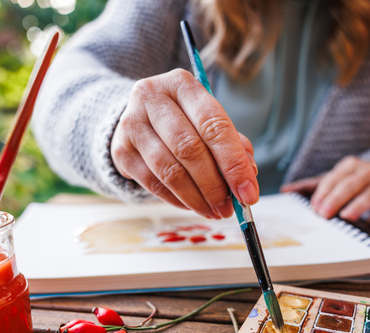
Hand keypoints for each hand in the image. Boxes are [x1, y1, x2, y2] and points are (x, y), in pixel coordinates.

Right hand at [111, 69, 258, 218]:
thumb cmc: (182, 120)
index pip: (213, 125)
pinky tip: (192, 205)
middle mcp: (152, 98)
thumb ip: (232, 144)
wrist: (138, 119)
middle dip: (215, 185)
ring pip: (170, 170)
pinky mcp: (121, 150)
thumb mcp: (207, 120)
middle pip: (189, 149)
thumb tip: (248, 177)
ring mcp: (132, 124)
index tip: (248, 192)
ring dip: (196, 198)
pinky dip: (177, 200)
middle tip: (230, 208)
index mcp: (182, 84)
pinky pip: (153, 183)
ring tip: (213, 211)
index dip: (233, 162)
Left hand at [280, 156, 369, 225]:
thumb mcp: (334, 178)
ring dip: (358, 206)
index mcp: (349, 165)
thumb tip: (285, 190)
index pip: (333, 179)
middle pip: (349, 185)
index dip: (323, 193)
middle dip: (336, 199)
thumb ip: (310, 185)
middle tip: (324, 213)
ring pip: (369, 194)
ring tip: (347, 216)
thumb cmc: (355, 178)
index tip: (315, 207)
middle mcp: (366, 171)